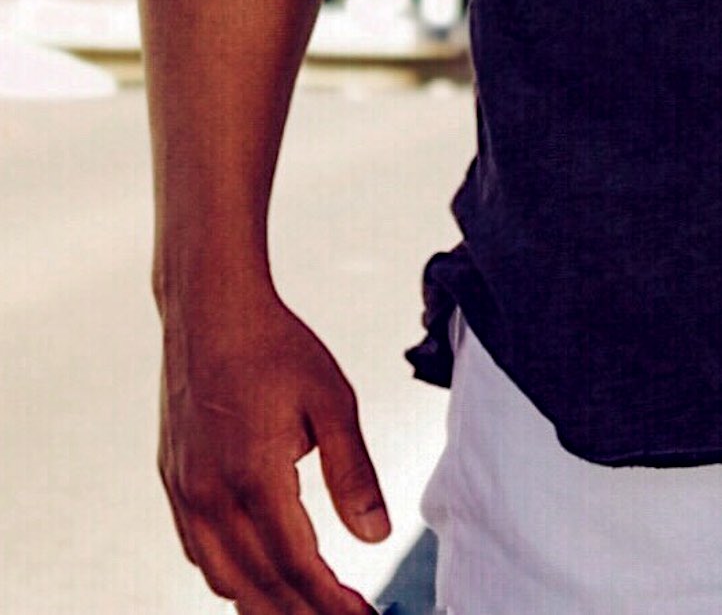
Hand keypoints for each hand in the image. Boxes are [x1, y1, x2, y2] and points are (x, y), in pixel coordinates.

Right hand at [157, 284, 389, 613]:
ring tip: (306, 608)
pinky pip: (198, 551)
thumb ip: (354, 474)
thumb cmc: (275, 346)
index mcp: (254, 477)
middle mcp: (211, 496)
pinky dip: (229, 576)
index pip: (298, 566)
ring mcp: (185, 492)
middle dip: (302, 613)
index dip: (332, 603)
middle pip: (259, 585)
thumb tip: (376, 537)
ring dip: (264, 602)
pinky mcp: (174, 481)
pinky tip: (256, 575)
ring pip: (223, 578)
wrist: (209, 308)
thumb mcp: (332, 401)